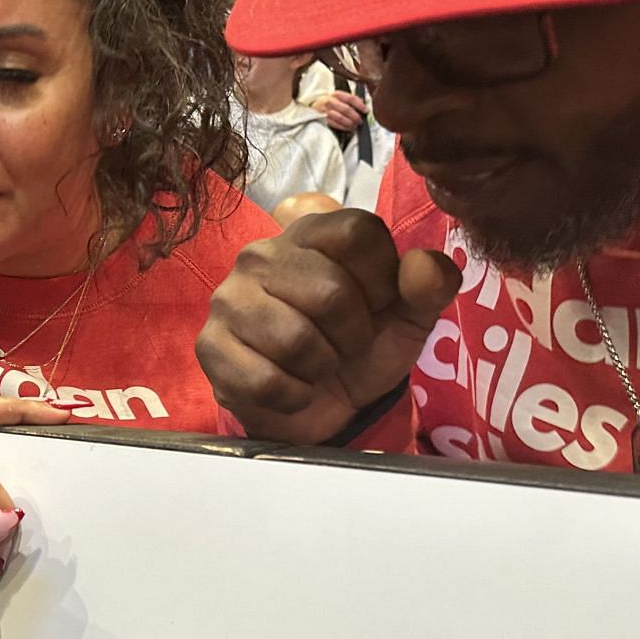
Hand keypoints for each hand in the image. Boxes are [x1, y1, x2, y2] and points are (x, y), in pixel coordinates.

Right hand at [196, 207, 459, 443]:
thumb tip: (424, 265)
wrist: (322, 407)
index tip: (375, 305)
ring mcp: (228, 299)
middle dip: (352, 335)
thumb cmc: (361, 348)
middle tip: (343, 345)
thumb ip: (429, 285)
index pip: (358, 232)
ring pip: (295, 340)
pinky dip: (294, 396)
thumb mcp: (408, 317)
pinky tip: (290, 386)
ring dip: (321, 367)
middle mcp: (262, 254)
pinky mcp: (210, 347)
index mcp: (312, 231)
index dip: (381, 280)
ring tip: (316, 364)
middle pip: (329, 292)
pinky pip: (266, 380)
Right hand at [309, 90, 369, 133]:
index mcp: (337, 94)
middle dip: (355, 116)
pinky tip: (348, 128)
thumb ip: (351, 99)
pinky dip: (343, 127)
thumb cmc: (330, 102)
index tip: (366, 110)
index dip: (360, 105)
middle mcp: (330, 101)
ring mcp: (325, 110)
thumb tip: (363, 103)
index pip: (351, 98)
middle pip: (346, 109)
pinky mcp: (322, 119)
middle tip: (360, 121)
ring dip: (349, 123)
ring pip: (340, 117)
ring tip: (354, 125)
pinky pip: (335, 124)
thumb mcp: (340, 97)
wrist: (315, 106)